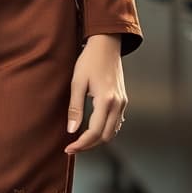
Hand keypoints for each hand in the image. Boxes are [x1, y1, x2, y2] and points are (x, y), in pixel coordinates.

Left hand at [64, 34, 127, 154]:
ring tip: (80, 140)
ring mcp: (123, 102)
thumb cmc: (89, 60)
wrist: (106, 44)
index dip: (81, 144)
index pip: (95, 132)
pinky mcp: (123, 100)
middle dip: (89, 145)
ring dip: (98, 139)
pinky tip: (93, 129)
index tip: (68, 148)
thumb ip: (75, 108)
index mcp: (106, 101)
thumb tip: (71, 130)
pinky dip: (105, 130)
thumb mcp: (77, 82)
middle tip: (72, 147)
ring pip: (113, 131)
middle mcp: (118, 104)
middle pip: (106, 137)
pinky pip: (117, 122)